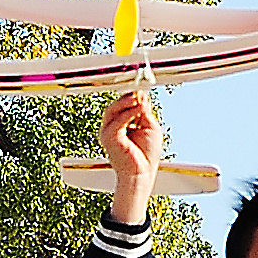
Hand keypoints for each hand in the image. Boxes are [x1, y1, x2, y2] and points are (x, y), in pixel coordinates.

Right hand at [99, 85, 163, 224]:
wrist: (140, 175)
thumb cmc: (145, 155)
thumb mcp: (150, 127)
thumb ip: (144, 112)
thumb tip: (141, 95)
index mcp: (121, 123)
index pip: (124, 103)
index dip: (133, 93)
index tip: (143, 82)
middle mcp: (111, 126)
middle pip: (117, 103)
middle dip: (130, 94)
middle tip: (141, 85)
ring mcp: (108, 131)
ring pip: (115, 109)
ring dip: (129, 101)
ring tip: (141, 97)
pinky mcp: (108, 137)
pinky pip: (118, 119)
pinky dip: (130, 112)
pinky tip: (141, 108)